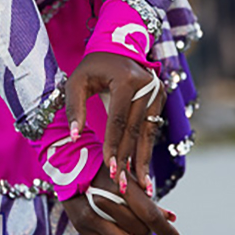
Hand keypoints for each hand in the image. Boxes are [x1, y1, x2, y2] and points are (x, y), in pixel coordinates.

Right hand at [63, 164, 180, 234]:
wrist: (71, 164)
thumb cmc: (106, 171)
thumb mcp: (128, 178)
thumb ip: (148, 200)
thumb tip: (171, 217)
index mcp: (123, 185)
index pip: (150, 212)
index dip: (166, 230)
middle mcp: (109, 201)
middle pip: (138, 231)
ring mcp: (95, 216)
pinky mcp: (85, 227)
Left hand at [65, 52, 166, 193]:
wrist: (117, 47)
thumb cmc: (92, 66)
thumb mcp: (77, 82)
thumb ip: (74, 108)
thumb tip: (74, 137)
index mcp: (126, 79)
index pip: (118, 120)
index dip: (114, 146)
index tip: (110, 169)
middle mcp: (146, 85)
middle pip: (135, 129)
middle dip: (128, 159)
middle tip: (122, 185)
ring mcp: (157, 91)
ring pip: (147, 133)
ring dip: (142, 160)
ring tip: (142, 187)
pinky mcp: (160, 98)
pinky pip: (151, 128)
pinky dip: (146, 149)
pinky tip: (143, 170)